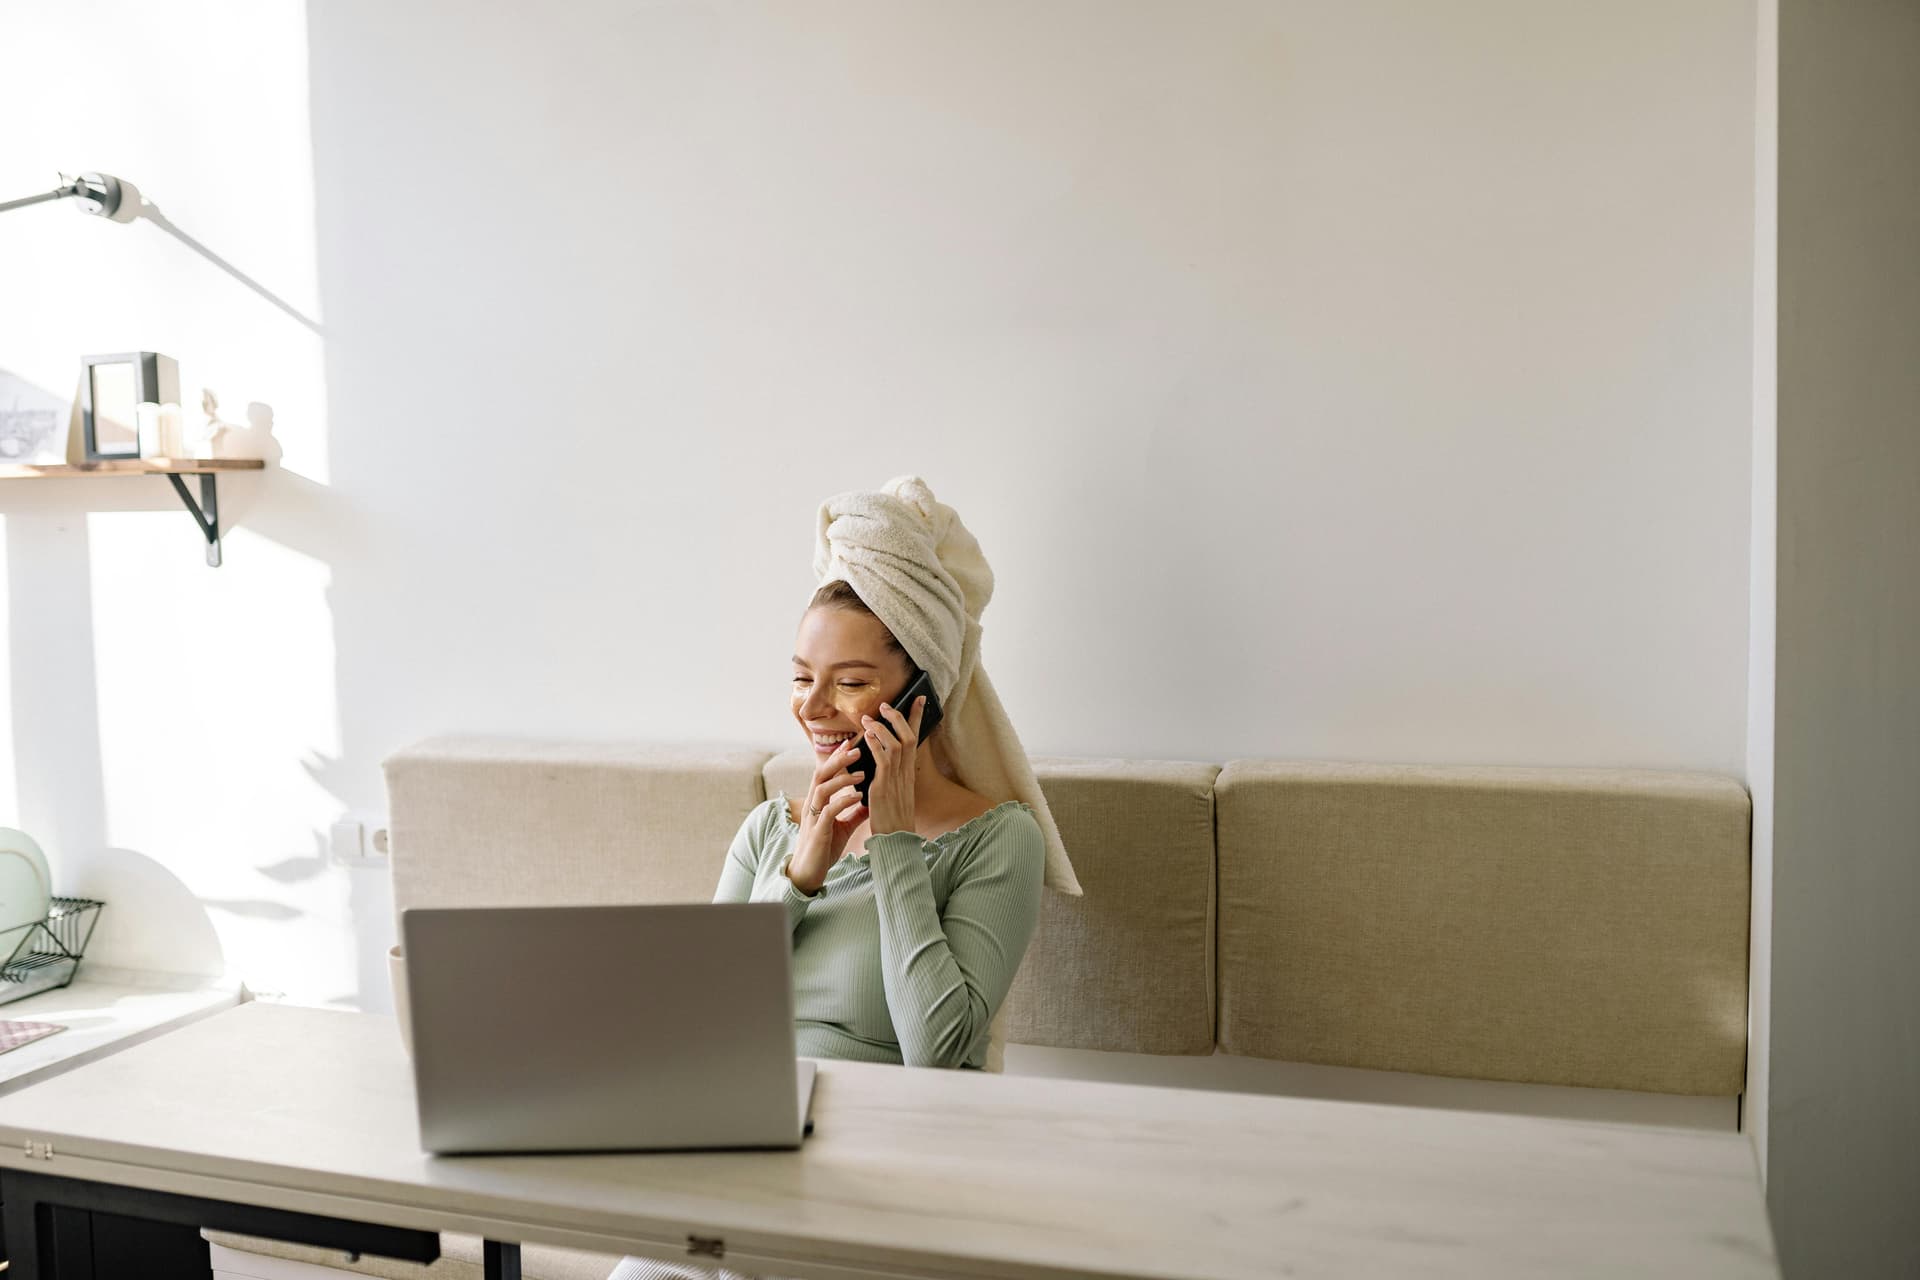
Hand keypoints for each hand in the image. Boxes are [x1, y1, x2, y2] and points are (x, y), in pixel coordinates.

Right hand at [788, 740, 865, 892]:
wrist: (809, 873)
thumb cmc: (824, 848)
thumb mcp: (843, 827)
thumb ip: (854, 813)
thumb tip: (870, 801)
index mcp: (818, 802)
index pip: (825, 773)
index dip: (836, 758)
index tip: (851, 744)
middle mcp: (812, 805)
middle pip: (820, 774)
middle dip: (838, 760)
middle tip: (857, 749)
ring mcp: (813, 817)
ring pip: (822, 788)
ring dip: (842, 779)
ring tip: (861, 774)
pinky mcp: (818, 831)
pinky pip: (828, 811)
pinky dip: (843, 801)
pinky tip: (857, 796)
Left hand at [864, 695, 927, 838]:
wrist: (894, 840)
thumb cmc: (891, 819)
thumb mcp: (894, 792)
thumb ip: (890, 774)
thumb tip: (880, 757)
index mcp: (908, 772)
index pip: (916, 739)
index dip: (917, 718)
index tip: (919, 700)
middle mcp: (906, 772)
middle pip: (909, 736)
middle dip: (899, 716)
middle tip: (886, 705)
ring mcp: (897, 778)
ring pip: (897, 743)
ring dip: (882, 727)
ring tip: (868, 718)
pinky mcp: (885, 785)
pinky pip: (883, 758)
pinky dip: (876, 744)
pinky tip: (867, 736)